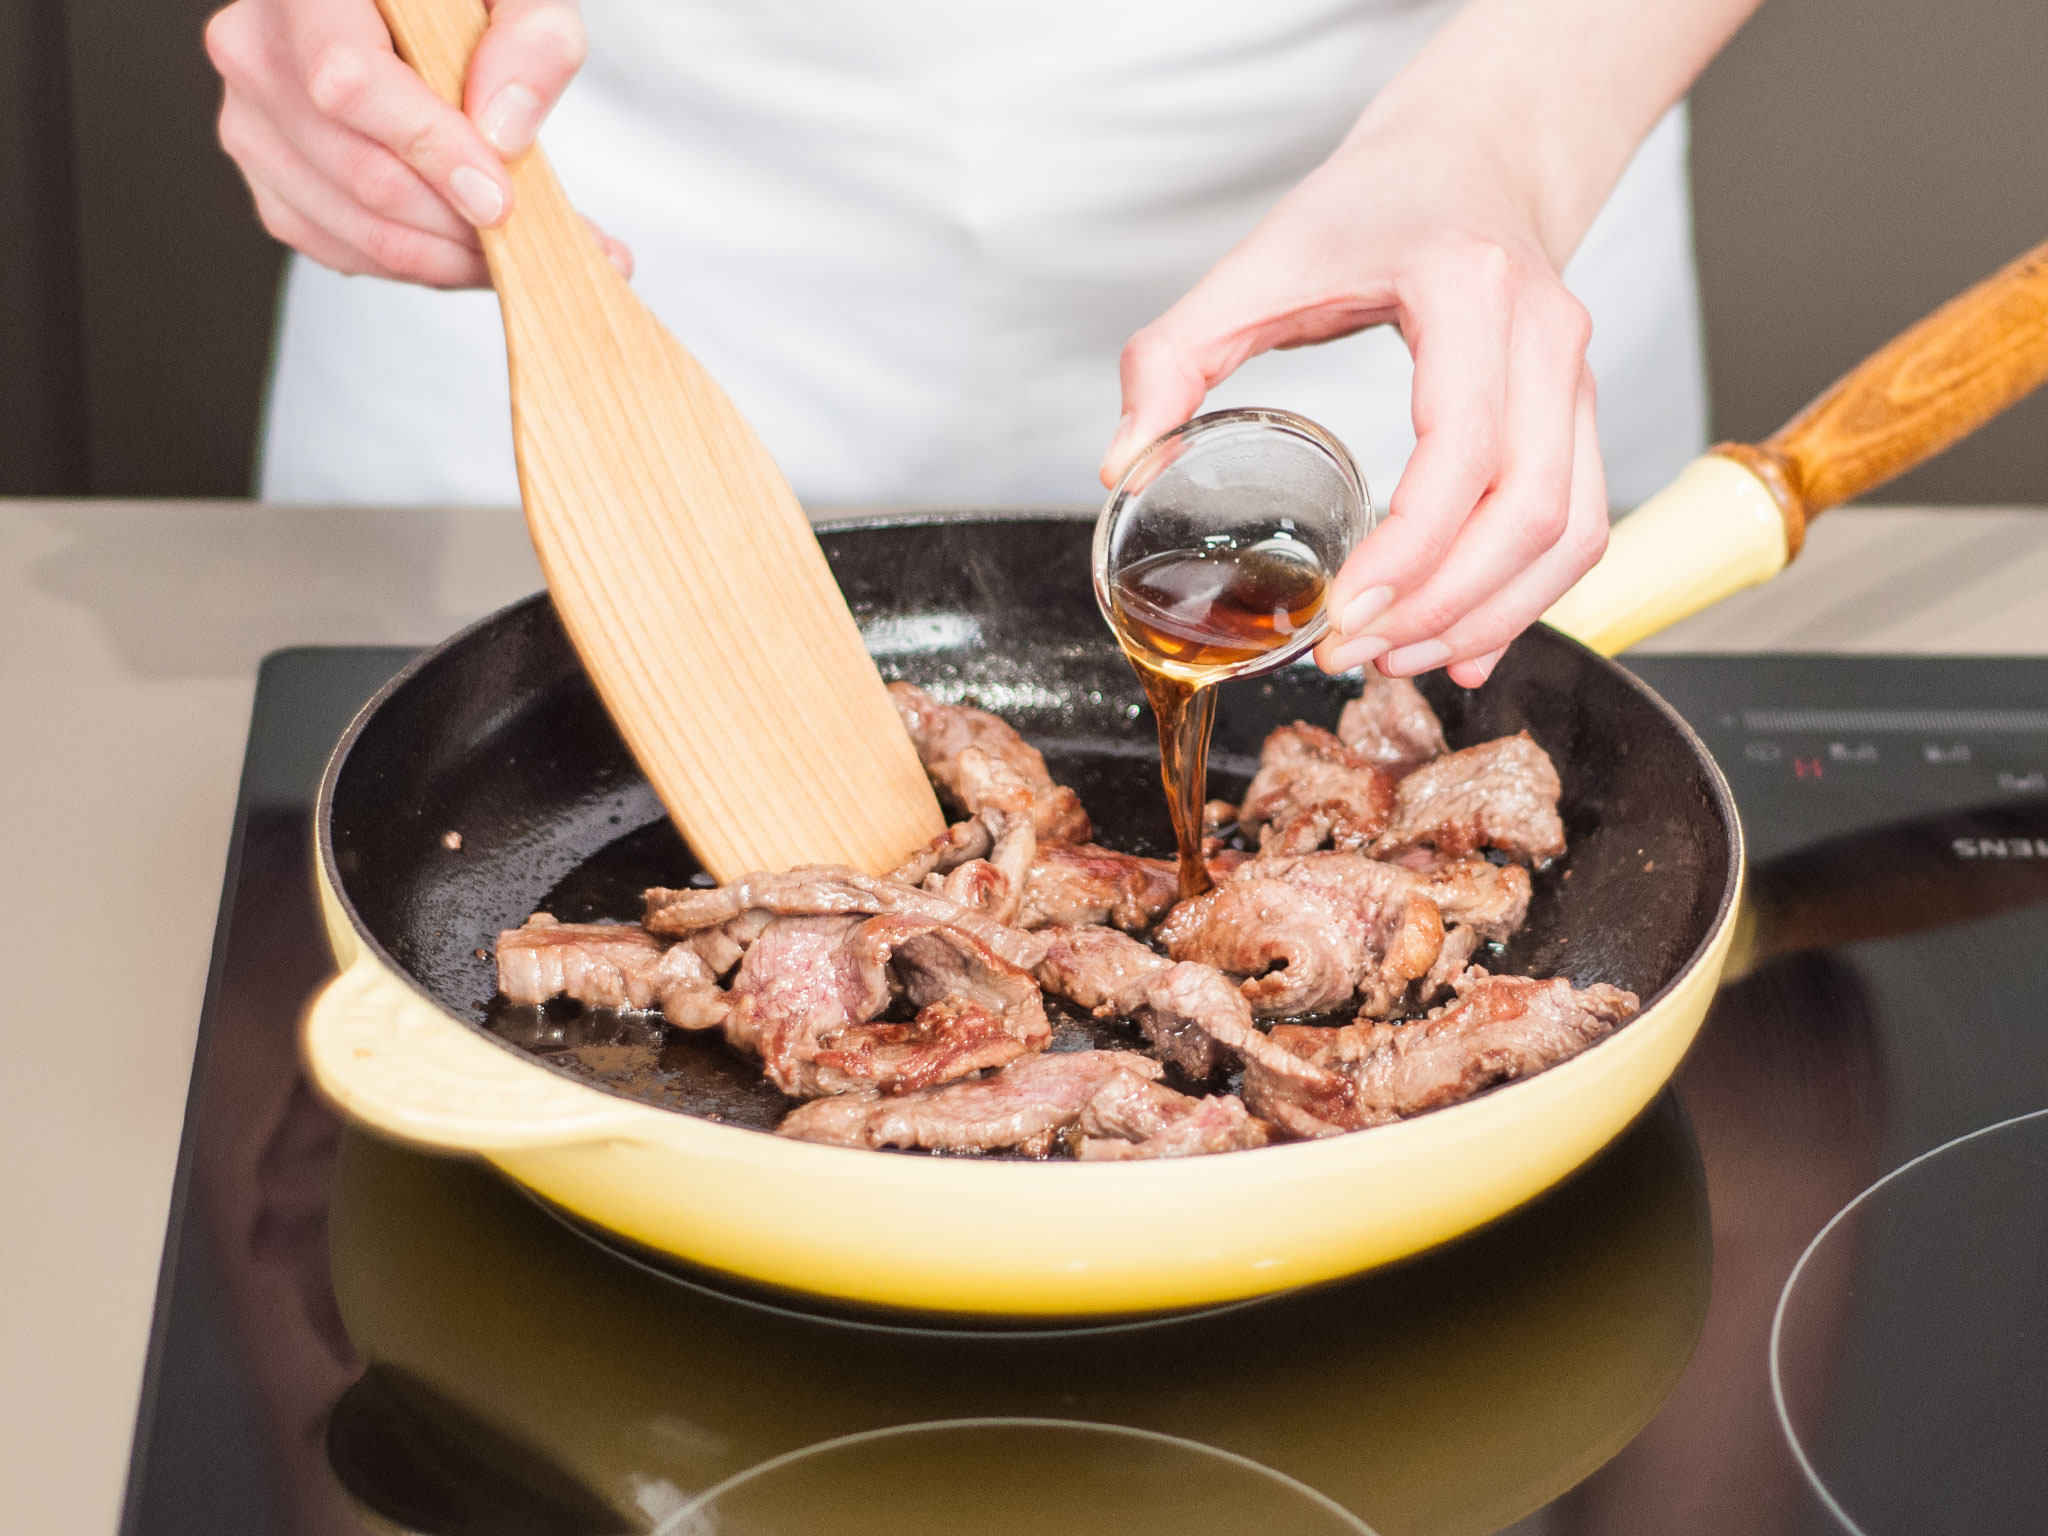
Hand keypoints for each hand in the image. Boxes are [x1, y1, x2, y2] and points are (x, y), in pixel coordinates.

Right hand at [205, 0, 629, 286]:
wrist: (415, 13)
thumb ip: (532, 40)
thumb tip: (502, 130)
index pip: (347, 81)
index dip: (428, 149)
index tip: (498, 197)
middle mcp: (256, 48)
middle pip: (359, 172)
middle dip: (459, 222)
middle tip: (537, 232)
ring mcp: (252, 121)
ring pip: (354, 228)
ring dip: (450, 256)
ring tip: (517, 243)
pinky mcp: (270, 181)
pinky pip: (342, 253)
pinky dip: (419, 266)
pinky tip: (466, 246)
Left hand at [1101, 123, 1606, 690]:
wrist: (1472, 153)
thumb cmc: (1370, 203)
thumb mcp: (1256, 262)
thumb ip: (1171, 354)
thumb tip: (1119, 466)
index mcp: (1467, 291)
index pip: (1462, 451)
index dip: (1411, 550)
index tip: (1346, 612)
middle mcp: (1545, 337)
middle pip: (1529, 511)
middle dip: (1443, 605)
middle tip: (1355, 652)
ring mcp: (1576, 378)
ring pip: (1569, 532)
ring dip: (1489, 615)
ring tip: (1399, 659)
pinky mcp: (1581, 414)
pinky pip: (1580, 525)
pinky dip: (1528, 597)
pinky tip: (1465, 645)